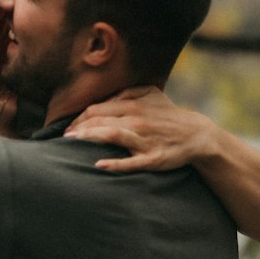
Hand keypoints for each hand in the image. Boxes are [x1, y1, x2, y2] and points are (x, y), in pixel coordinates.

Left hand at [65, 86, 207, 171]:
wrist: (196, 135)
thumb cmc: (168, 115)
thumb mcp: (151, 95)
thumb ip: (126, 93)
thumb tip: (103, 99)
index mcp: (134, 105)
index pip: (96, 110)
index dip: (78, 118)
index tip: (67, 128)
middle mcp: (137, 120)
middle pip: (99, 121)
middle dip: (78, 128)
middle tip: (62, 138)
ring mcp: (145, 140)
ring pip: (112, 135)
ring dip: (90, 138)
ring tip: (72, 143)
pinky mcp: (153, 158)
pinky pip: (132, 162)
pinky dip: (115, 164)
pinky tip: (99, 165)